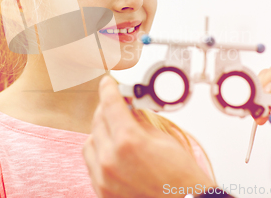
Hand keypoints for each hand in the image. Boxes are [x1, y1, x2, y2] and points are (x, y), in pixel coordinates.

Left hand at [83, 75, 213, 197]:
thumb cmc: (180, 178)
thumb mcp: (162, 139)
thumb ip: (140, 121)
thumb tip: (128, 109)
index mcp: (128, 141)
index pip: (110, 104)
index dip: (109, 89)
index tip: (107, 83)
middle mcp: (110, 160)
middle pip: (98, 121)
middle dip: (106, 109)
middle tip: (116, 105)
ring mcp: (103, 178)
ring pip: (90, 142)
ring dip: (100, 132)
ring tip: (115, 130)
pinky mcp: (102, 191)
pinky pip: (91, 164)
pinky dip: (99, 153)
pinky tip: (113, 150)